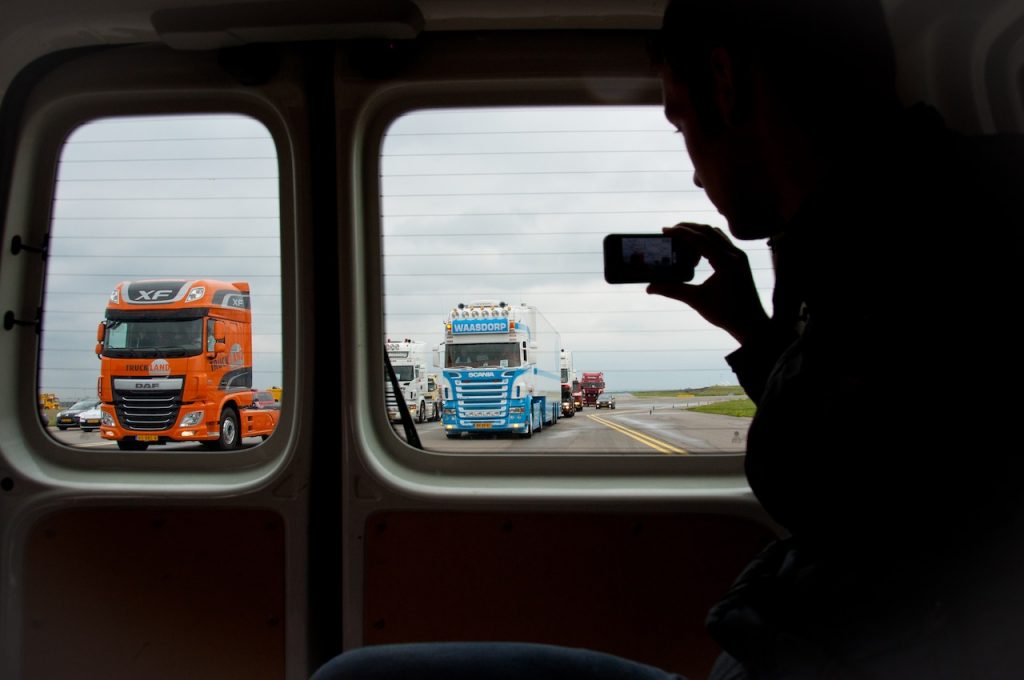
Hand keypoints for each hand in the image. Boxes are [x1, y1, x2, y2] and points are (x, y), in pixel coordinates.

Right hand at [647, 223, 768, 343]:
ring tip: (682, 247)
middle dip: (687, 229)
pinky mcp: (740, 260)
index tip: (665, 230)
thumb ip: (672, 290)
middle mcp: (734, 254)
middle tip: (670, 233)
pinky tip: (697, 256)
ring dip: (698, 235)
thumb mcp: (696, 301)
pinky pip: (722, 243)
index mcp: (725, 262)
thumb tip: (649, 287)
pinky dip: (707, 243)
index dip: (680, 232)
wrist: (752, 324)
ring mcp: (739, 256)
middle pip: (708, 230)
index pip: (700, 238)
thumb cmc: (727, 314)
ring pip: (716, 234)